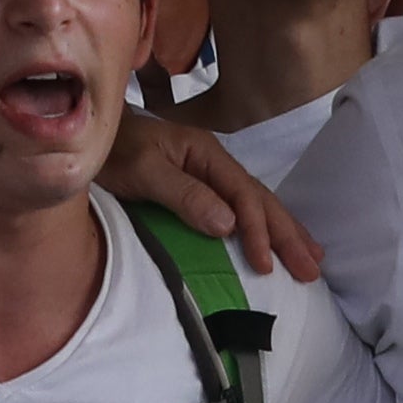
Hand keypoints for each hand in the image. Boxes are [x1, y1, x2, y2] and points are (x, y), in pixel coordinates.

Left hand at [102, 100, 321, 281]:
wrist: (90, 135)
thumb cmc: (114, 151)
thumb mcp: (143, 170)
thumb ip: (183, 194)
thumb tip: (229, 224)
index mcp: (206, 153)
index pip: (243, 195)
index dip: (258, 230)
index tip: (266, 265)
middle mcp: (214, 161)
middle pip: (260, 198)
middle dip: (288, 233)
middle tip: (312, 268)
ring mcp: (209, 173)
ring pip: (256, 203)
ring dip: (284, 230)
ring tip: (312, 256)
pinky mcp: (200, 188)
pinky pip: (241, 208)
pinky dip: (264, 226)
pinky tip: (274, 240)